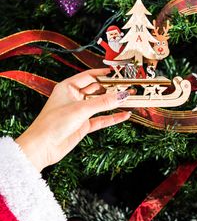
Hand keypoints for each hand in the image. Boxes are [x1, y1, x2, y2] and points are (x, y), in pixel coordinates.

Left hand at [16, 68, 130, 171]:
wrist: (42, 147)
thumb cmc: (53, 123)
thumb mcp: (81, 109)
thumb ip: (103, 103)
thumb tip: (121, 95)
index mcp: (68, 87)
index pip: (89, 76)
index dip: (103, 74)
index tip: (117, 73)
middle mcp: (74, 98)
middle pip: (96, 90)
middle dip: (111, 89)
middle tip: (127, 87)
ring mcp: (79, 111)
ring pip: (100, 105)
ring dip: (113, 103)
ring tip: (129, 99)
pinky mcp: (83, 125)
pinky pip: (101, 119)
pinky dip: (112, 117)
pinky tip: (124, 115)